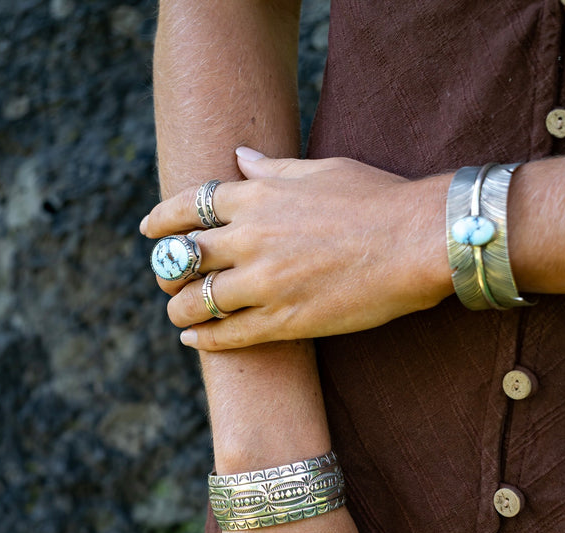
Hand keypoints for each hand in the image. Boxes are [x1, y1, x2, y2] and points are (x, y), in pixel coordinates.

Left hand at [141, 148, 452, 348]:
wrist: (416, 241)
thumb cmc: (375, 199)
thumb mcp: (319, 169)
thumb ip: (272, 167)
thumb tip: (241, 158)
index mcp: (256, 197)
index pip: (189, 207)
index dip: (161, 221)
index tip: (149, 232)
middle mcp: (250, 239)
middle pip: (184, 259)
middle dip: (167, 271)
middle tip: (167, 281)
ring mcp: (265, 283)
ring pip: (198, 302)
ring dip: (180, 311)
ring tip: (178, 317)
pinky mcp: (284, 321)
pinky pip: (229, 335)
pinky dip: (206, 340)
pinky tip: (195, 342)